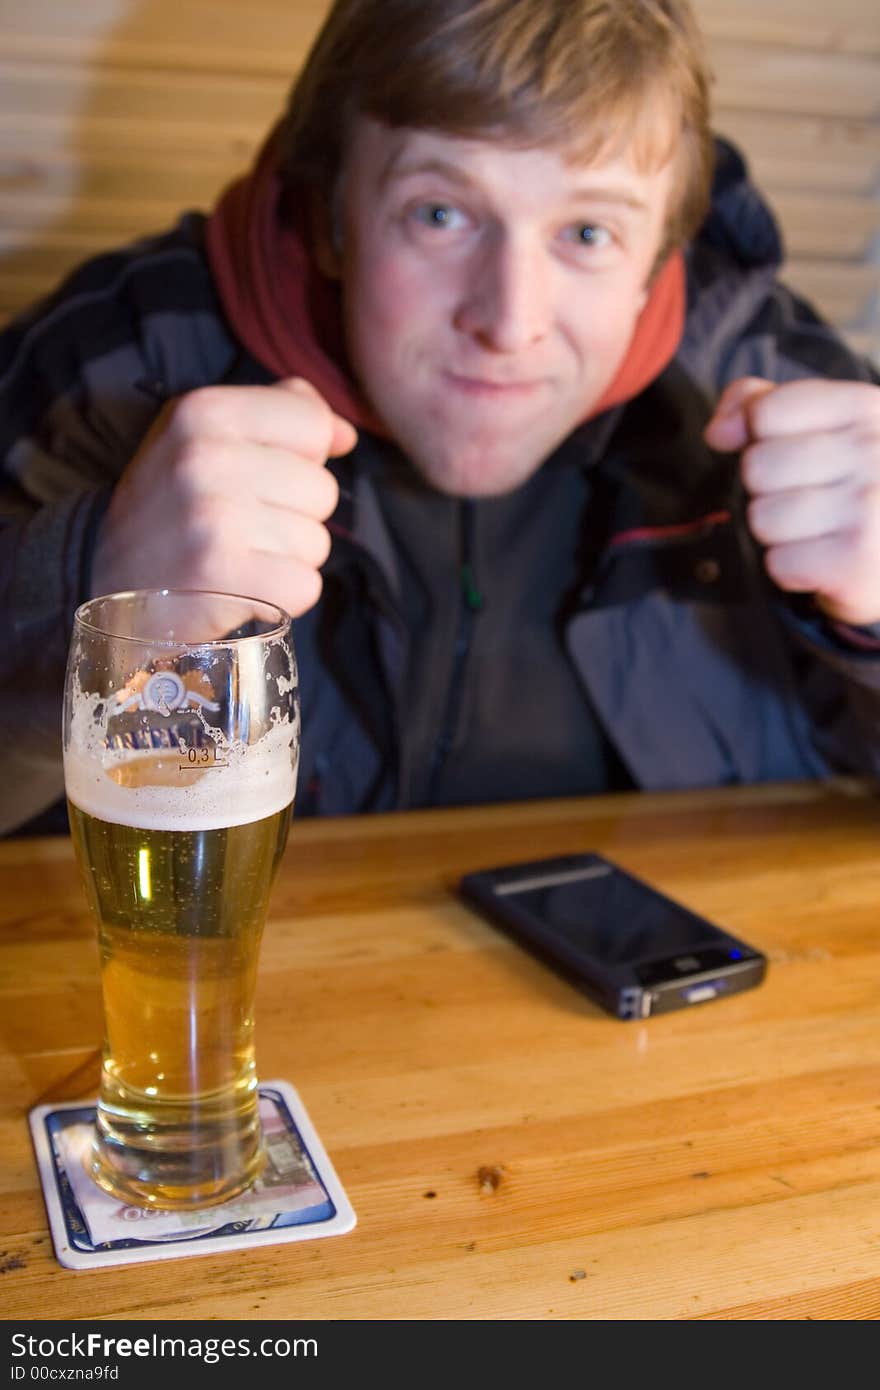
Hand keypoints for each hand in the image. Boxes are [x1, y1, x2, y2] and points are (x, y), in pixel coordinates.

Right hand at [91, 377, 356, 617]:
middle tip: (239, 528)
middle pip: (322, 490)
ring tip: (237, 558)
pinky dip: (282, 597)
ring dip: (286, 559)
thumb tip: (344, 432)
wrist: (104, 581)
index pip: (313, 424)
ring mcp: (213, 518)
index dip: (301, 458)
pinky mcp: (222, 575)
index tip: (260, 478)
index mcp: (203, 411)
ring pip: (317, 542)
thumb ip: (278, 414)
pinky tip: (242, 588)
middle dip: (293, 516)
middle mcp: (206, 458)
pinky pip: (306, 585)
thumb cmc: (172, 509)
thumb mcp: (205, 438)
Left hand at [704, 376, 879, 626]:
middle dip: (767, 490)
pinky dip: (790, 568)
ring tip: (813, 531)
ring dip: (776, 533)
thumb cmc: (848, 485)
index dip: (760, 439)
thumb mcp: (816, 426)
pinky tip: (820, 559)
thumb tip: (718, 433)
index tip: (792, 454)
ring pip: (762, 517)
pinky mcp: (857, 559)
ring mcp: (869, 505)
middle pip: (757, 467)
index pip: (765, 412)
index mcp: (864, 406)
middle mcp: (873, 449)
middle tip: (806, 500)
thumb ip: (759, 404)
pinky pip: (778, 563)